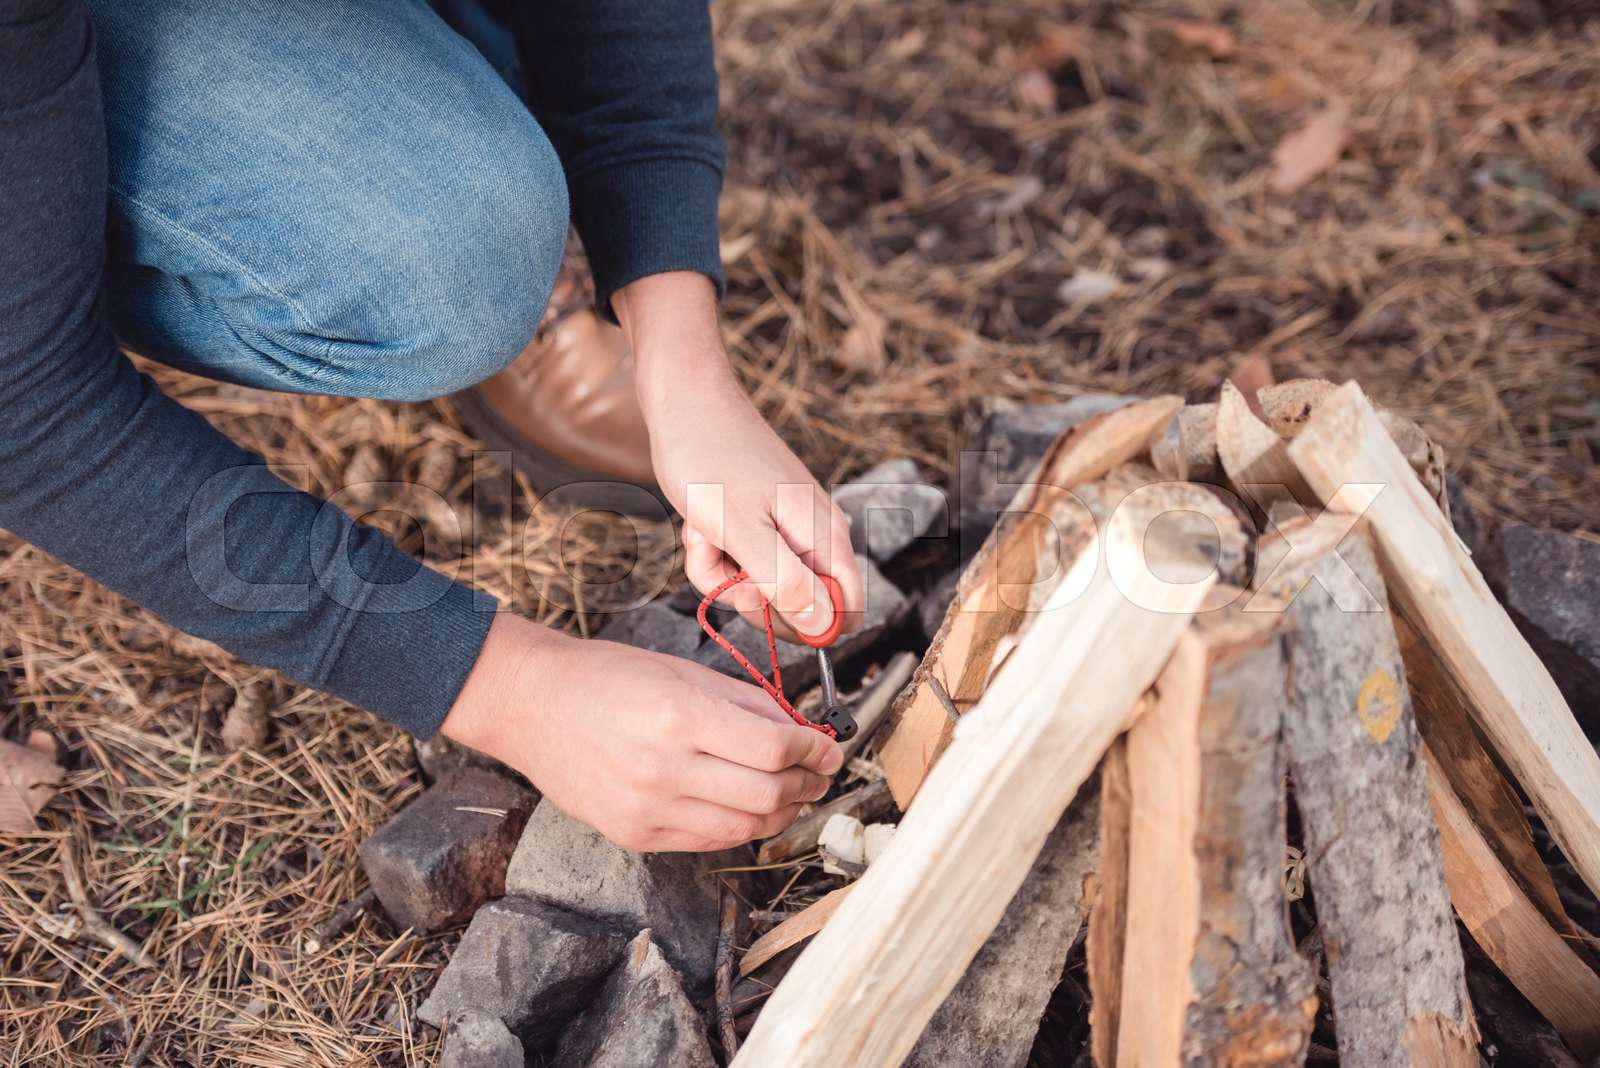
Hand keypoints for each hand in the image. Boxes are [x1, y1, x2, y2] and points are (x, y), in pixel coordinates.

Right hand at [440, 613, 843, 851]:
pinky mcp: (635, 835)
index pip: (774, 748)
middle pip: (766, 794)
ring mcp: (648, 809)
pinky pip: (708, 841)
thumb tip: (803, 731)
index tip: (830, 747)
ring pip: (744, 827)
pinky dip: (740, 826)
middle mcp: (665, 769)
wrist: (532, 705)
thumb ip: (747, 704)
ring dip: (781, 812)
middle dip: (807, 784)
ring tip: (793, 792)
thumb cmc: (607, 678)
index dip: (815, 751)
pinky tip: (750, 807)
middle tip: (820, 772)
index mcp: (680, 717)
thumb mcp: (684, 672)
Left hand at [612, 272, 862, 641]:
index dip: (802, 626)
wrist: (685, 401)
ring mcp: (788, 532)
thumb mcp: (741, 529)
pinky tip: (701, 527)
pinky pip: (742, 567)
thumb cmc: (710, 458)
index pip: (844, 615)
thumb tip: (822, 625)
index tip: (758, 601)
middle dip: (750, 596)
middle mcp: (817, 538)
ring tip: (706, 533)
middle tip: (725, 558)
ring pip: (762, 590)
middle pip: (798, 609)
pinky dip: (714, 555)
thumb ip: (784, 580)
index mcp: (827, 538)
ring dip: (722, 573)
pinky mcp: (762, 527)